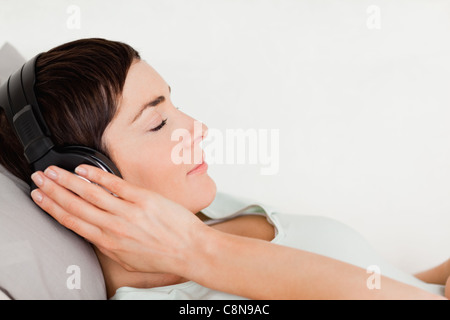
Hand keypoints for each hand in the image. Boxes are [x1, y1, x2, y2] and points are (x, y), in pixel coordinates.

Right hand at [30, 165, 207, 275]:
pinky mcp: (142, 199)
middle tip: (39, 179)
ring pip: (89, 193)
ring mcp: (127, 211)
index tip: (40, 197)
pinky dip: (96, 175)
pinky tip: (83, 169)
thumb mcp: (128, 259)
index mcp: (108, 242)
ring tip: (53, 171)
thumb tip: (95, 232)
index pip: (72, 221)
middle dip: (52, 190)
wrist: (189, 249)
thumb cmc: (162, 255)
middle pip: (74, 205)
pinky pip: (114, 184)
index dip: (52, 208)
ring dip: (67, 180)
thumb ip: (109, 245)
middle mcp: (113, 226)